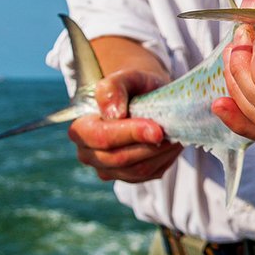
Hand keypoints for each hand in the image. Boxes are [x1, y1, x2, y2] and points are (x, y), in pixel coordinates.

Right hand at [68, 69, 182, 181]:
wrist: (146, 97)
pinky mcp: (130, 177)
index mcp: (81, 129)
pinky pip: (150, 173)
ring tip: (174, 134)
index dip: (130, 134)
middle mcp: (89, 154)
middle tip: (170, 131)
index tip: (156, 129)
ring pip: (137, 170)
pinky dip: (165, 159)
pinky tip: (171, 142)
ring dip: (161, 153)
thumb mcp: (125, 77)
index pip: (101, 137)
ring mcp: (109, 169)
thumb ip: (113, 88)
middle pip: (119, 158)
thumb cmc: (133, 86)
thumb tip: (113, 114)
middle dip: (149, 145)